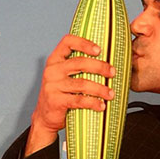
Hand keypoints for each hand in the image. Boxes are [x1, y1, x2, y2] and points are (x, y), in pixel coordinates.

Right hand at [25, 34, 115, 156]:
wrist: (46, 116)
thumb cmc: (62, 93)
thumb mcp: (65, 76)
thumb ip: (79, 67)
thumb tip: (108, 63)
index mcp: (55, 60)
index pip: (67, 42)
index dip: (84, 43)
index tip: (99, 50)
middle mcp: (52, 70)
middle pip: (80, 62)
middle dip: (100, 67)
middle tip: (112, 73)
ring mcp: (52, 86)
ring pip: (82, 83)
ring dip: (100, 89)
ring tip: (111, 94)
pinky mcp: (55, 101)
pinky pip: (79, 100)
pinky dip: (93, 103)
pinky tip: (101, 106)